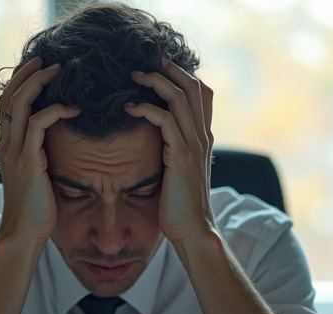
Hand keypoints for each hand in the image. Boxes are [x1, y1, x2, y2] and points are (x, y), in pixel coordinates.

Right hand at [0, 57, 79, 243]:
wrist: (23, 235)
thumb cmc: (36, 211)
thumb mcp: (38, 178)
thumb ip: (42, 157)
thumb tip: (59, 146)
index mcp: (8, 147)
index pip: (8, 104)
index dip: (21, 83)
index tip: (39, 68)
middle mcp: (7, 145)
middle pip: (9, 96)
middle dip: (27, 74)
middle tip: (48, 60)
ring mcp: (15, 152)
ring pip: (19, 104)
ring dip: (39, 83)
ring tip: (59, 71)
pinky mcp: (28, 161)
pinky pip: (37, 124)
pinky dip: (54, 110)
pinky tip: (73, 108)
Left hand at [125, 59, 215, 244]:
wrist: (192, 231)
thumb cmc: (179, 205)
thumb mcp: (178, 171)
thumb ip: (172, 149)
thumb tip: (155, 138)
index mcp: (202, 137)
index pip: (201, 92)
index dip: (181, 74)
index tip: (156, 67)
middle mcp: (202, 136)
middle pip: (193, 85)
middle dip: (168, 68)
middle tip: (142, 62)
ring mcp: (194, 144)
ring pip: (180, 96)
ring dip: (155, 81)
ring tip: (133, 76)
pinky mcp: (182, 156)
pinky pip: (166, 119)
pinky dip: (147, 108)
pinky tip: (129, 107)